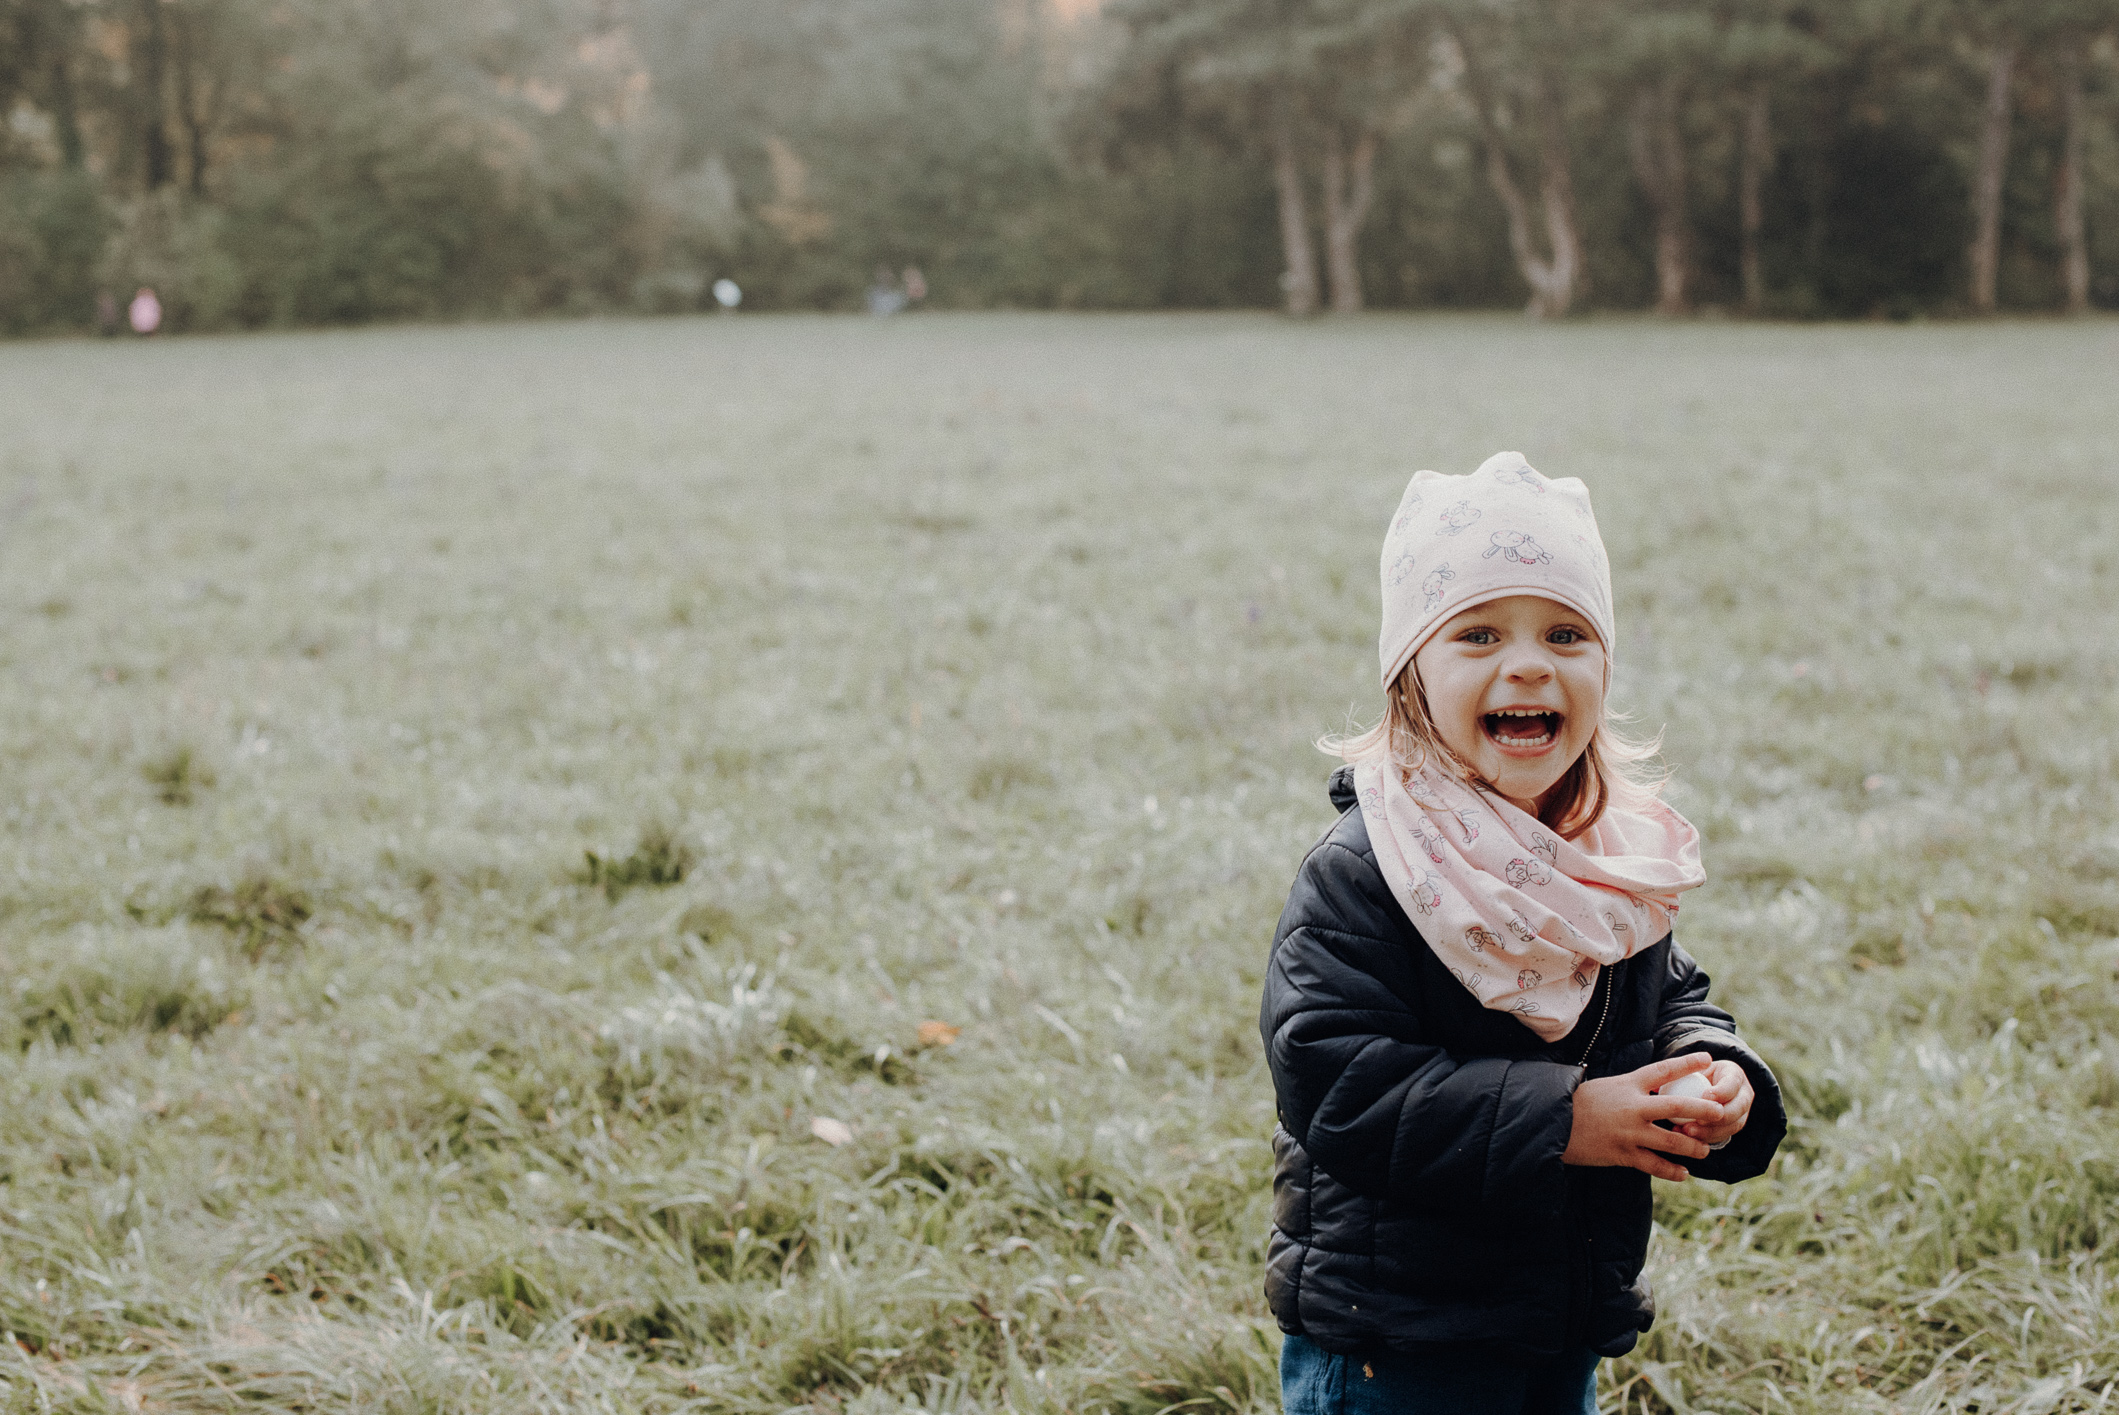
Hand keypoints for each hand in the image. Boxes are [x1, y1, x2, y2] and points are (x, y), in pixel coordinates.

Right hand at [1561, 1053, 1724, 1182]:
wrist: (1553, 1124)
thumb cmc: (1578, 1102)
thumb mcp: (1606, 1086)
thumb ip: (1632, 1089)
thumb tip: (1657, 1088)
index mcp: (1628, 1084)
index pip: (1664, 1070)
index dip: (1688, 1064)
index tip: (1709, 1059)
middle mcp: (1633, 1107)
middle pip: (1678, 1107)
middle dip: (1704, 1110)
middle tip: (1720, 1113)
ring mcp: (1629, 1132)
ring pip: (1672, 1141)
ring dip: (1693, 1146)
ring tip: (1705, 1150)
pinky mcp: (1623, 1154)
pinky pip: (1654, 1165)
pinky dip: (1672, 1171)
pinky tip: (1684, 1173)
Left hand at [1673, 1059, 1752, 1146]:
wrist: (1706, 1086)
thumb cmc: (1694, 1074)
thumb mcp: (1690, 1069)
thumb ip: (1678, 1074)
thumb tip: (1655, 1084)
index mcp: (1734, 1075)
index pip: (1732, 1083)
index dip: (1721, 1091)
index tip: (1705, 1096)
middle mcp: (1743, 1094)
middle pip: (1737, 1108)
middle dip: (1718, 1116)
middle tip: (1697, 1120)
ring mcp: (1742, 1113)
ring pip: (1732, 1126)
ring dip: (1710, 1131)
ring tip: (1687, 1131)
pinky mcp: (1734, 1127)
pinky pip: (1723, 1136)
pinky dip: (1706, 1138)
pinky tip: (1687, 1139)